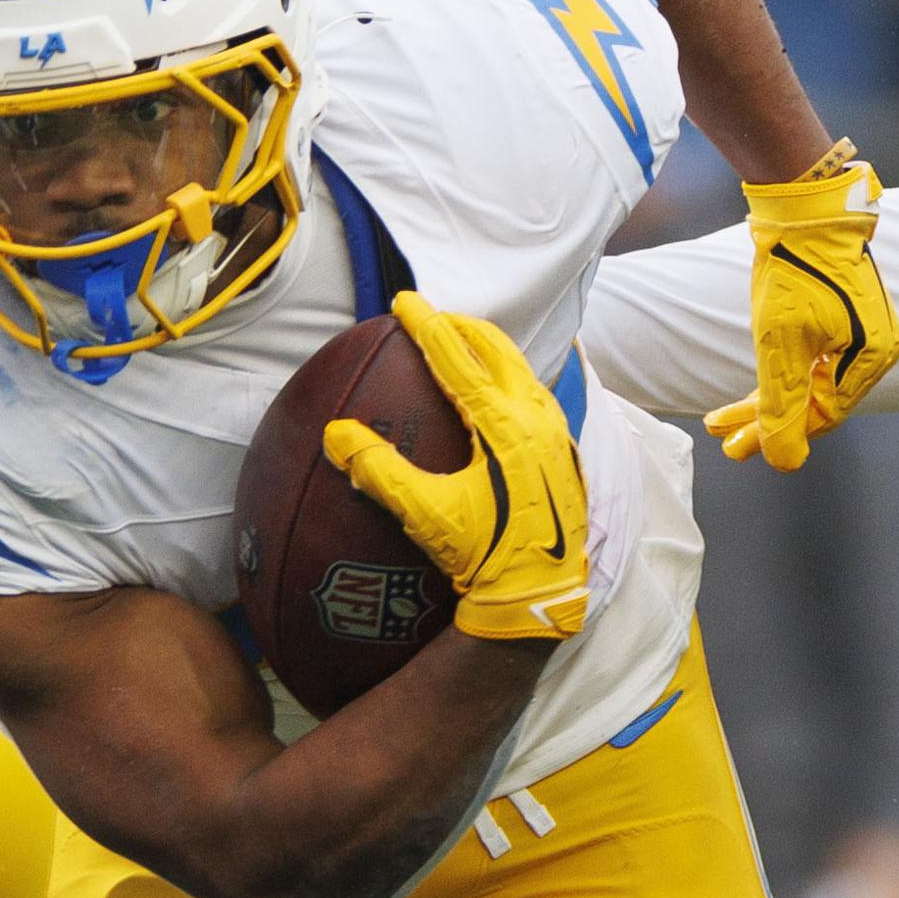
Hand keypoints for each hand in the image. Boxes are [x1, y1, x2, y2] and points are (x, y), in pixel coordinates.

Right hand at [323, 291, 589, 640]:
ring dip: (491, 351)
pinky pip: (536, 396)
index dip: (427, 325)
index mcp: (503, 426)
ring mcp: (556, 437)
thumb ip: (378, 471)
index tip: (404, 301)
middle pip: (499, 351)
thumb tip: (334, 434)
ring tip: (465, 344)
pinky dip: (511, 380)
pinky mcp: (564, 455)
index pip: (457, 360)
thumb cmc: (484, 556)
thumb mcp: (425, 514)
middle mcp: (537, 421)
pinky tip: (497, 396)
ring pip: (523, 371)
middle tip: (433, 316)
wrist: (540, 596)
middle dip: (464, 326)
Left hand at [706, 149, 898, 470]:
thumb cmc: (795, 273)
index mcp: (869, 358)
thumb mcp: (781, 342)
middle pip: (811, 402)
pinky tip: (745, 395)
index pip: (822, 414)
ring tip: (718, 423)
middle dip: (764, 423)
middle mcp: (868, 351)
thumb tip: (783, 460)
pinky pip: (804, 362)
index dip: (779, 435)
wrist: (801, 214)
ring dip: (761, 404)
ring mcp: (853, 336)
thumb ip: (781, 403)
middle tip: (724, 443)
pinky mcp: (833, 322)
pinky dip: (773, 377)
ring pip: (803, 383)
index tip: (738, 449)